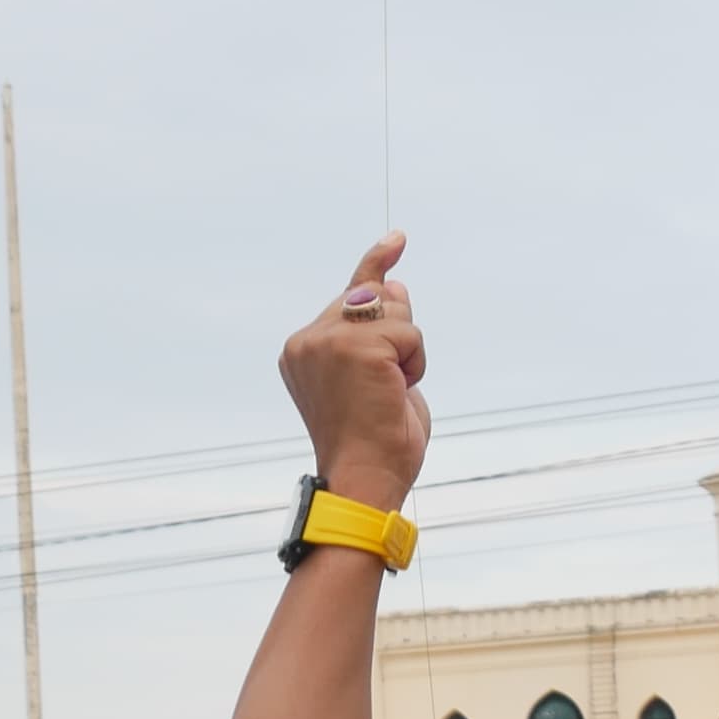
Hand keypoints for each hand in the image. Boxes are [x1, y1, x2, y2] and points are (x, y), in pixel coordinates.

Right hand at [276, 234, 429, 512]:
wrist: (364, 479)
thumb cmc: (374, 443)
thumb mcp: (380, 376)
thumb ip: (382, 330)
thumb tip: (396, 284)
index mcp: (303, 351)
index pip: (348, 297)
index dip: (375, 266)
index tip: (397, 239)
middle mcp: (308, 340)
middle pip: (373, 298)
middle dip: (398, 333)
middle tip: (390, 384)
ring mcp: (327, 340)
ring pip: (394, 312)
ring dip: (407, 354)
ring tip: (388, 394)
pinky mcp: (354, 346)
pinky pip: (408, 332)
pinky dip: (415, 362)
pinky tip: (395, 391)